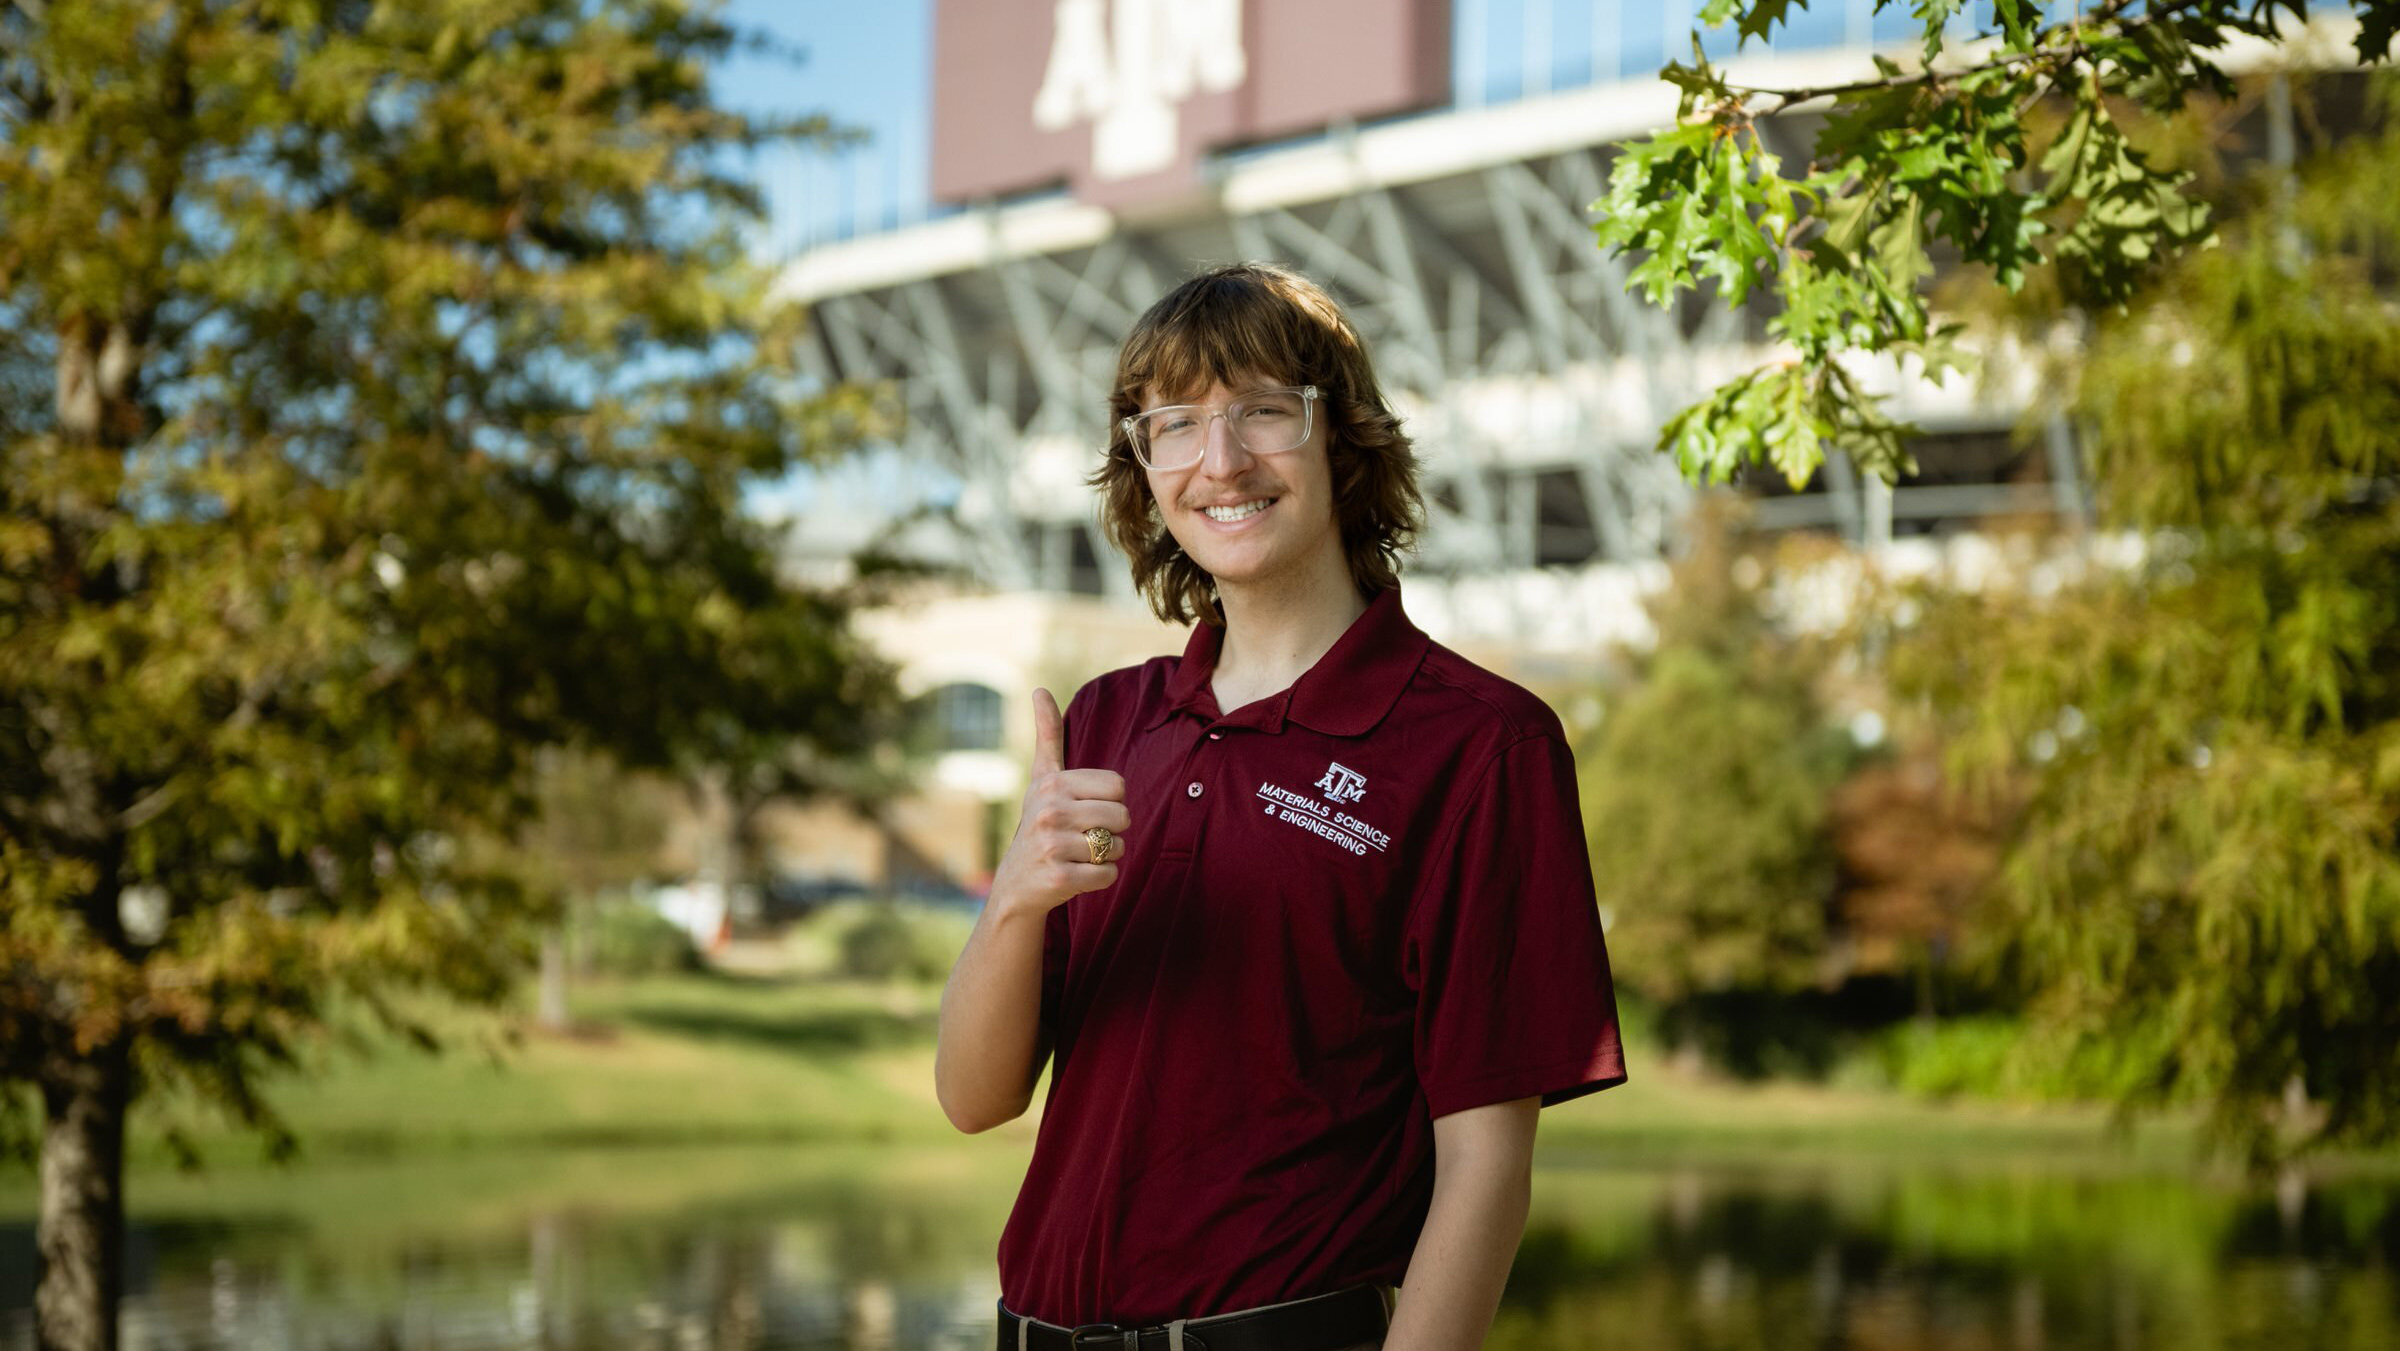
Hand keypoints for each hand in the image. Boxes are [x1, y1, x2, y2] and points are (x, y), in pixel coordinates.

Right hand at [988, 688, 1128, 919]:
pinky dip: (1101, 879)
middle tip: (1083, 837)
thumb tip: (1039, 689)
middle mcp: (1049, 811)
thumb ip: (1047, 735)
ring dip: (1106, 856)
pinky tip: (1076, 876)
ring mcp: (1052, 845)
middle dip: (1112, 831)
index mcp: (1052, 784)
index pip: (1118, 786)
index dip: (1109, 802)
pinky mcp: (1058, 878)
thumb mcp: (1041, 779)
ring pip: (1118, 846)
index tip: (1084, 810)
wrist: (1016, 885)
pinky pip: (1109, 875)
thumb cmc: (1039, 825)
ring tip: (1078, 856)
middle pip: (1122, 816)